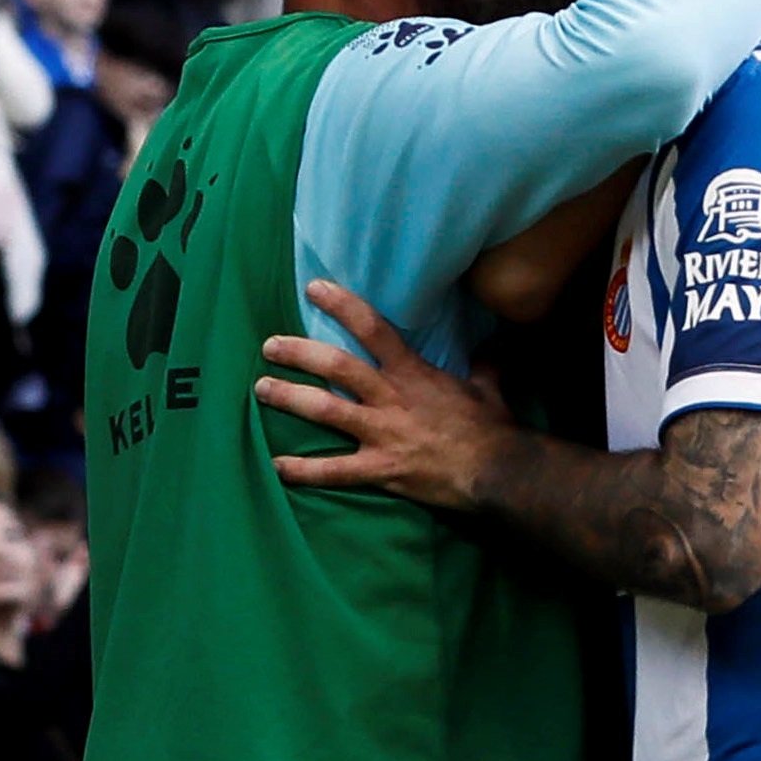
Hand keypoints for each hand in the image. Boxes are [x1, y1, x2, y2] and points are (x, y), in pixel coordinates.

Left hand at [254, 278, 514, 507]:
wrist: (498, 471)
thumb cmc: (493, 429)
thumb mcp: (490, 389)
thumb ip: (485, 365)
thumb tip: (495, 346)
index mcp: (414, 374)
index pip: (374, 329)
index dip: (343, 305)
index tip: (315, 288)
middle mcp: (391, 399)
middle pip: (336, 367)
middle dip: (298, 353)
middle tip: (269, 346)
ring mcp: (382, 434)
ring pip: (325, 411)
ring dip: (289, 398)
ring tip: (262, 389)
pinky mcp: (380, 468)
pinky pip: (334, 471)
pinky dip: (304, 470)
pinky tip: (278, 467)